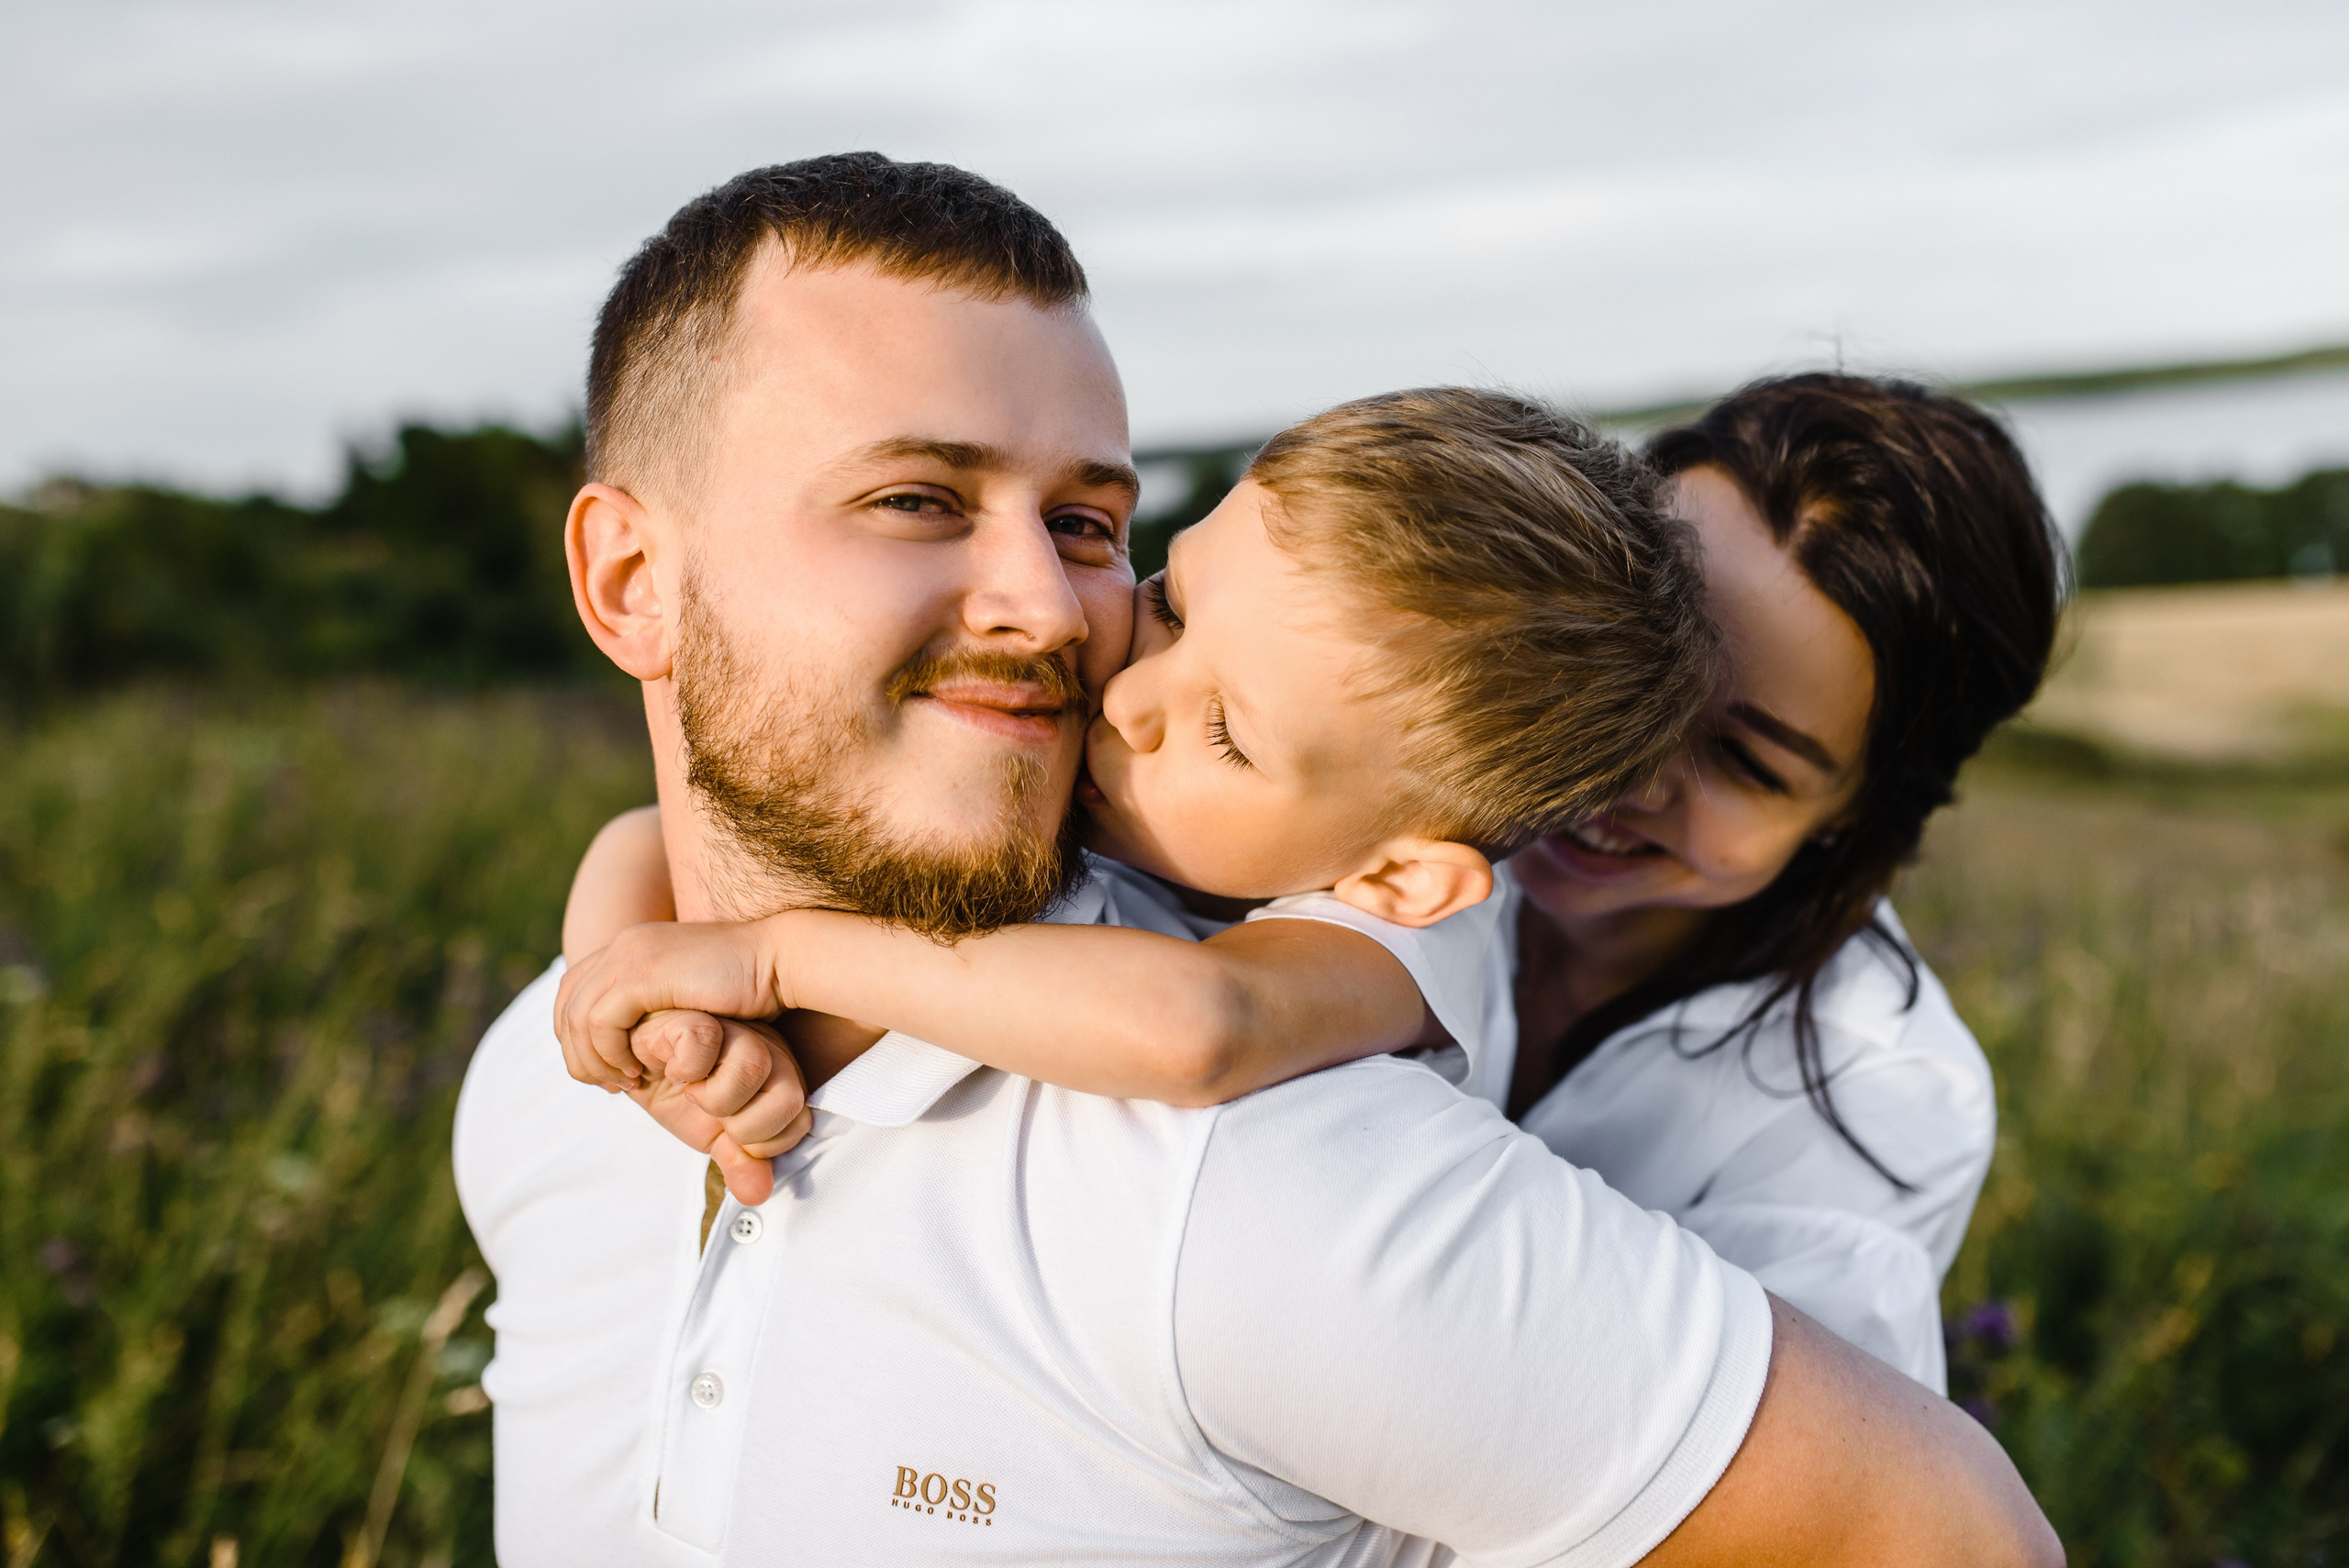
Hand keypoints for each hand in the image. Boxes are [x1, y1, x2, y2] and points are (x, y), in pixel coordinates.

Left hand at [556, 919, 789, 1090]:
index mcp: (630, 945)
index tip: (610, 1072)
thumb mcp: (687, 996)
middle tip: (610, 1086)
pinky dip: (610, 1054)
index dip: (579, 1039)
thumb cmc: (747, 987)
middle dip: (579, 1054)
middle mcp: (623, 944)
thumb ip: (657, 1008)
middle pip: (566, 1006)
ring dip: (594, 1059)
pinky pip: (600, 1023)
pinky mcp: (643, 974)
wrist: (779, 961)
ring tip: (626, 1083)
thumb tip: (633, 1039)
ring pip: (576, 1019)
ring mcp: (630, 955)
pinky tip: (637, 1071)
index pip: (573, 993)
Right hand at [626, 1013, 810, 1203]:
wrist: (635, 1061)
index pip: (799, 1120)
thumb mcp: (711, 1133)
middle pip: (788, 1096)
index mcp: (776, 1077)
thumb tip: (757, 1194)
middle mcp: (764, 1049)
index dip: (764, 1143)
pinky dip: (684, 1067)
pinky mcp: (691, 1016)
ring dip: (714, 1097)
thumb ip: (738, 1161)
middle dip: (744, 1125)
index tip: (730, 1135)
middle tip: (713, 1115)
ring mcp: (731, 1030)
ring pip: (753, 1065)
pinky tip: (670, 1070)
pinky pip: (705, 1039)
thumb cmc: (681, 1092)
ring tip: (690, 1091)